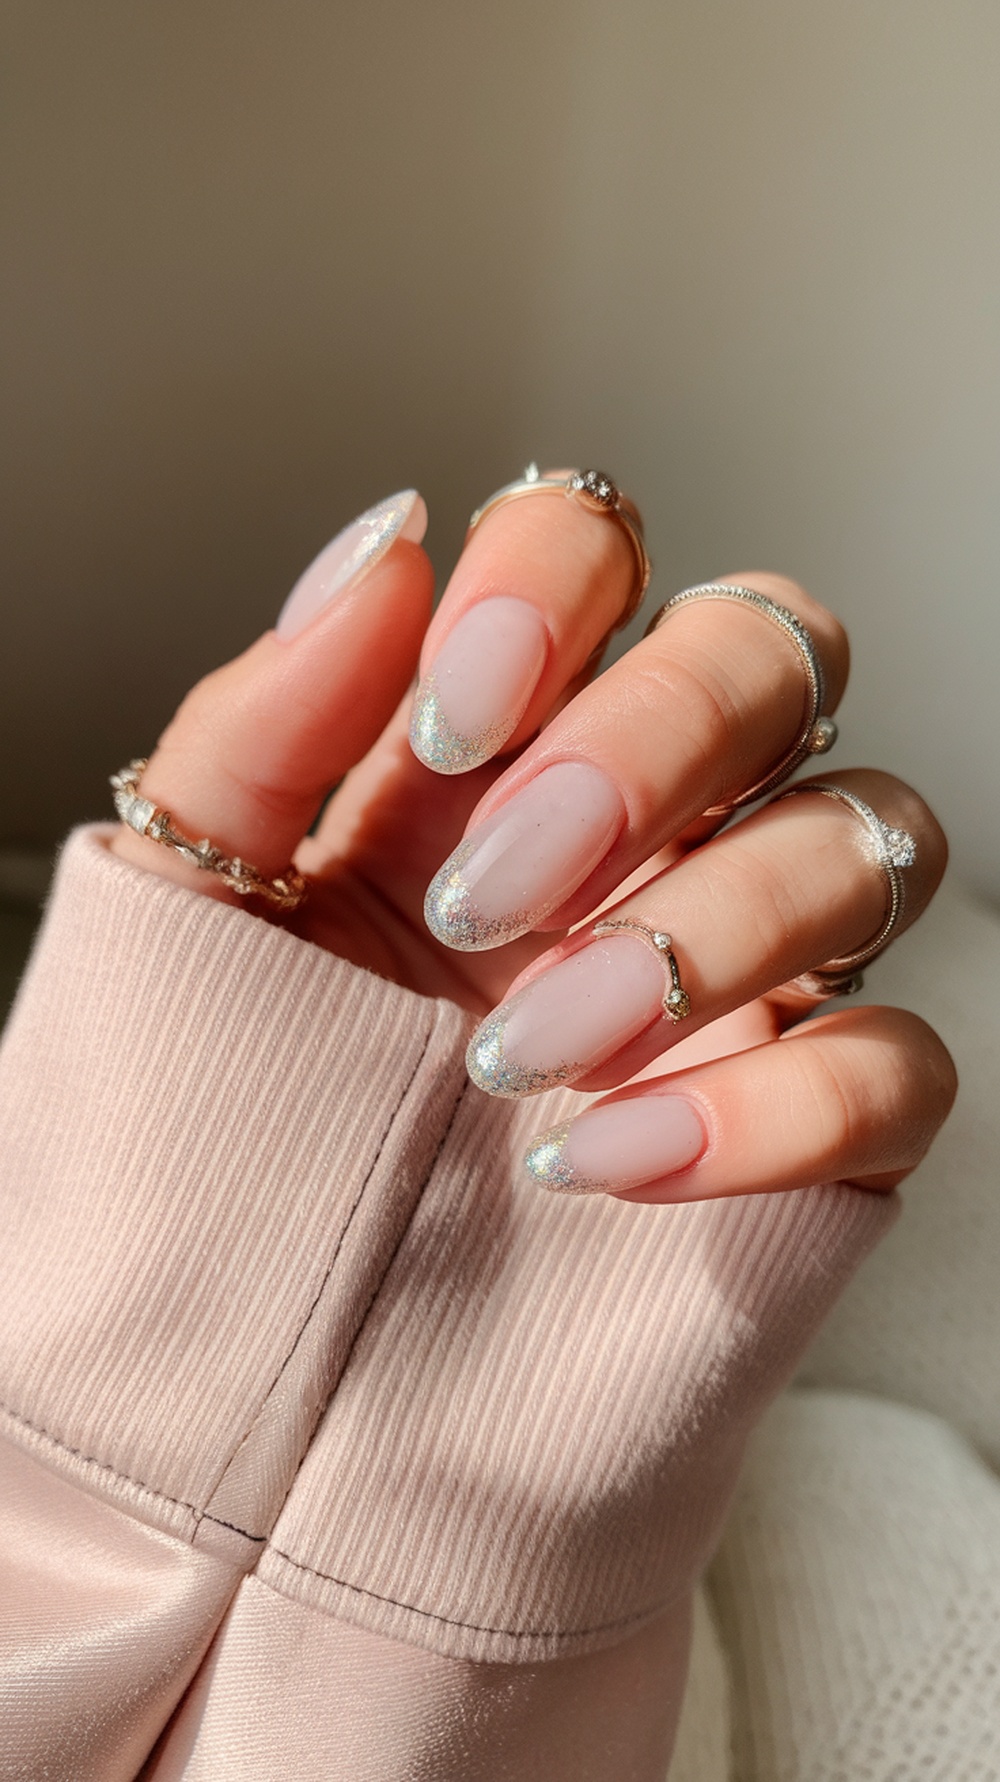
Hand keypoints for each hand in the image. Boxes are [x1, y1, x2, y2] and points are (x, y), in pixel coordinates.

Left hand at [111, 479, 955, 1201]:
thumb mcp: (190, 910)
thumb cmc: (212, 1141)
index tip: (449, 721)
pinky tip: (614, 1160)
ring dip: (707, 927)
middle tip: (495, 894)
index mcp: (490, 752)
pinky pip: (900, 1063)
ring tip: (529, 1053)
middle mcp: (639, 834)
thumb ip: (269, 721)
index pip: (601, 551)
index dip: (557, 584)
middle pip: (775, 652)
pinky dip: (781, 1103)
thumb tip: (388, 548)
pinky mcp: (811, 1135)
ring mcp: (737, 976)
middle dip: (657, 739)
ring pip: (867, 839)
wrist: (248, 1393)